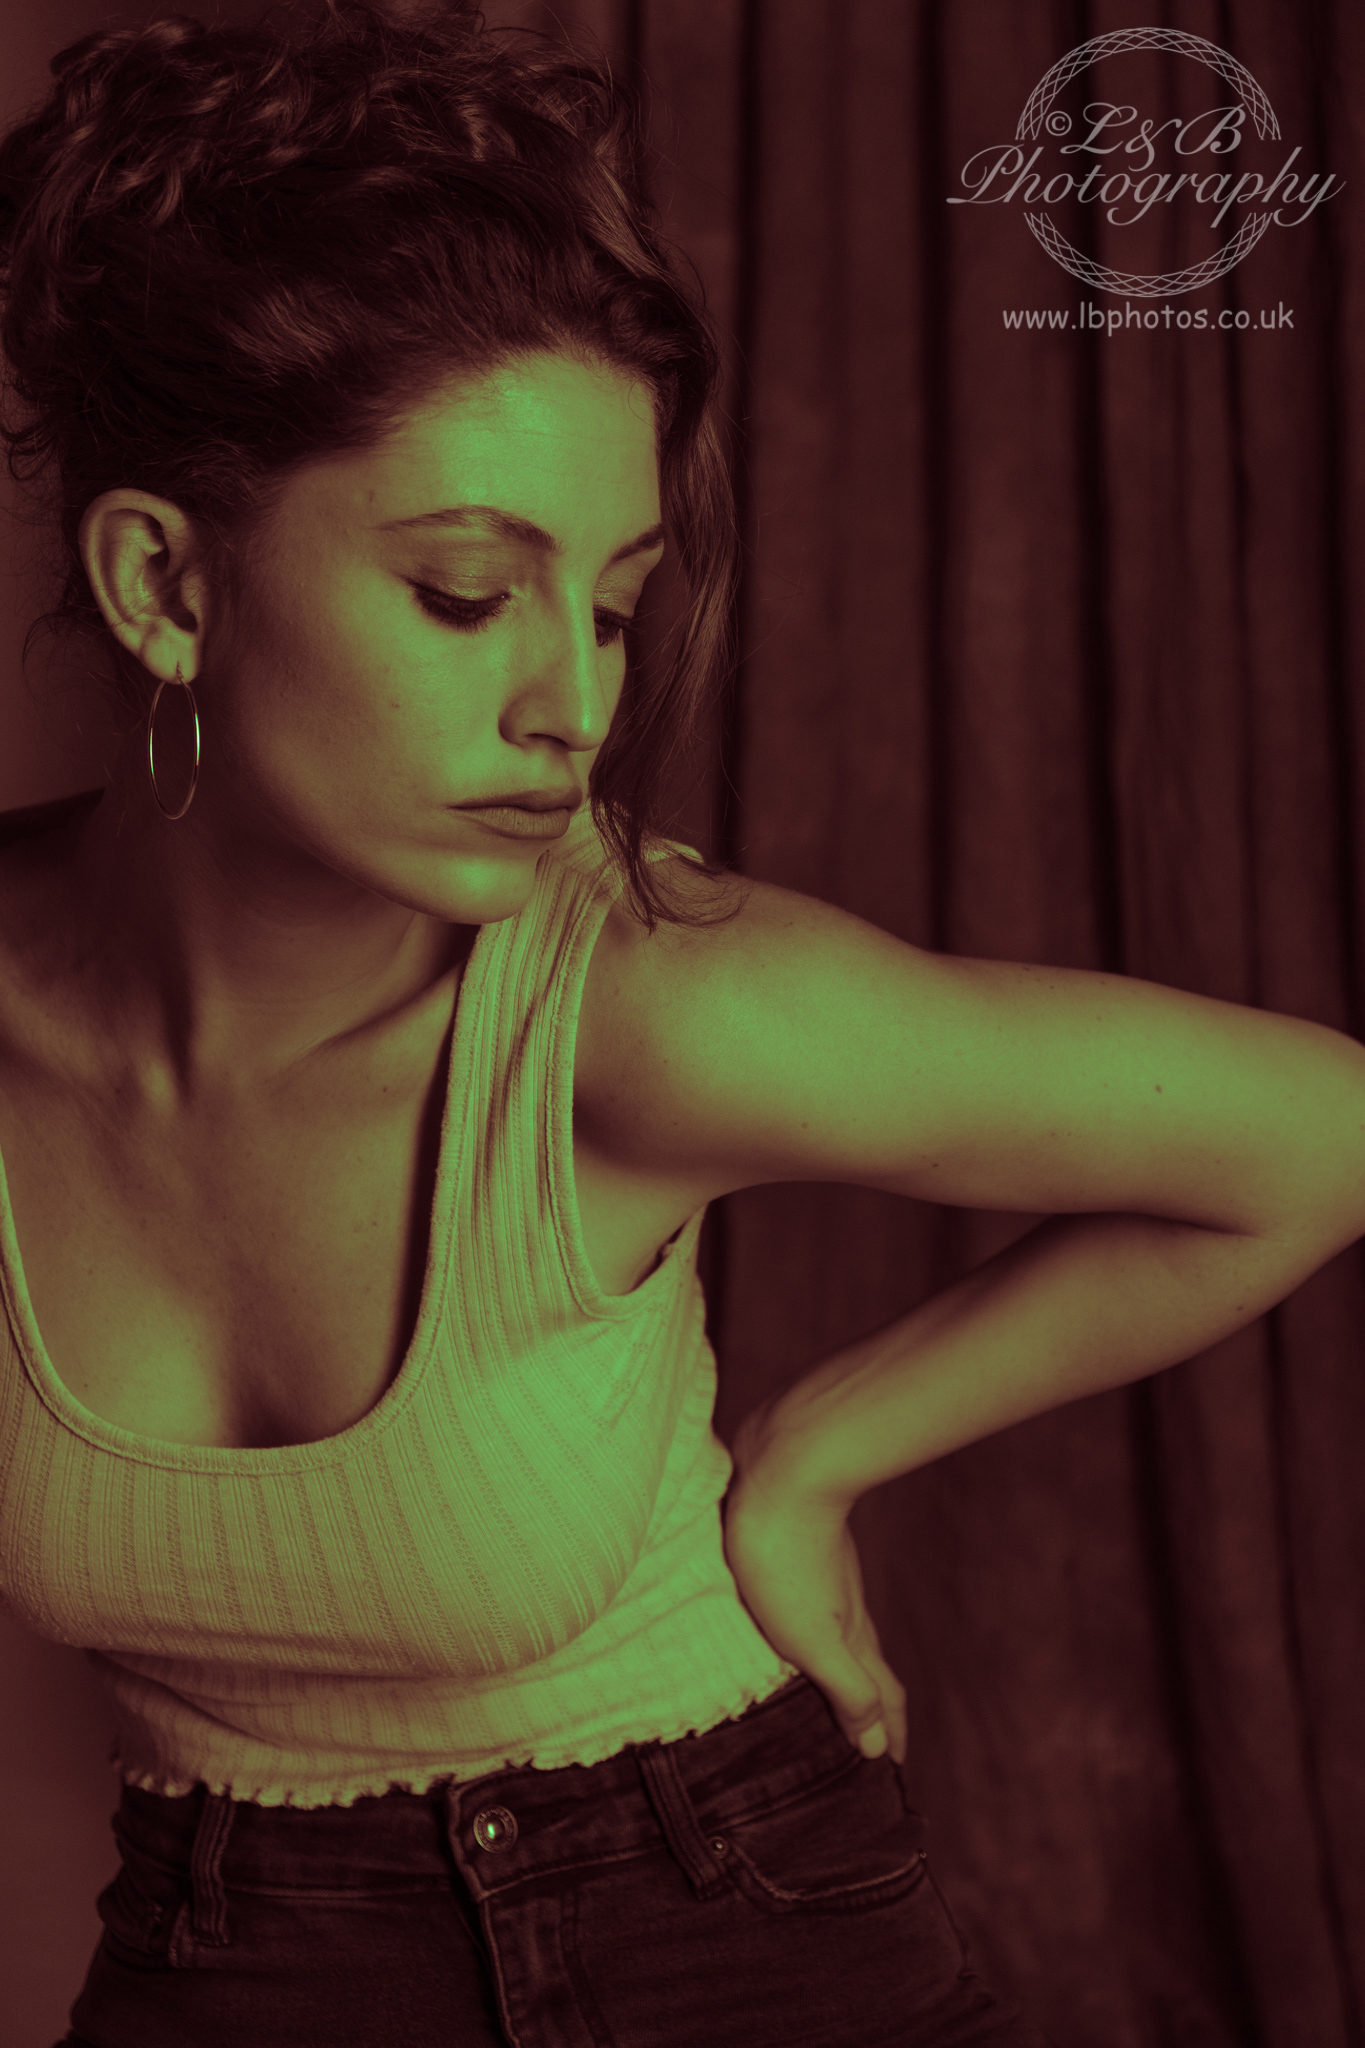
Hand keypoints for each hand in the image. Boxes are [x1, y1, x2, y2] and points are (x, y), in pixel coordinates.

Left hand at [721, 1404, 906, 1765]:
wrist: (784, 1465)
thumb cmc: (787, 1555)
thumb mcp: (813, 1638)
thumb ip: (847, 1690)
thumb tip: (879, 1750)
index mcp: (852, 1638)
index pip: (883, 1698)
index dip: (891, 1736)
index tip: (895, 1769)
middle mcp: (847, 1610)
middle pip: (869, 1668)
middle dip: (875, 1709)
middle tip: (875, 1740)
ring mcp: (827, 1576)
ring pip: (845, 1633)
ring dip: (846, 1668)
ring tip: (835, 1690)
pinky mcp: (799, 1548)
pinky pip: (815, 1603)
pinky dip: (818, 1630)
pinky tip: (795, 1622)